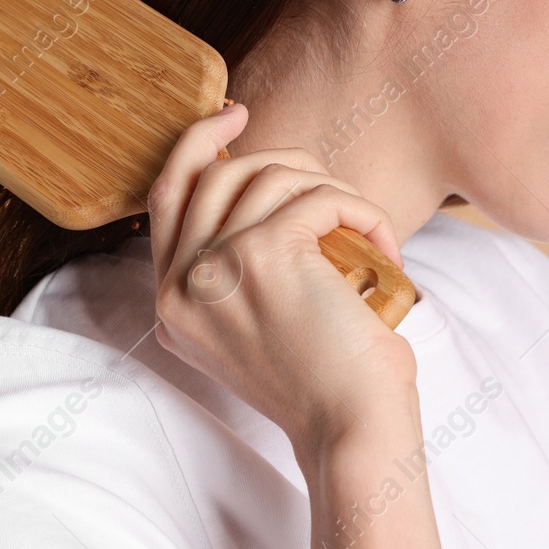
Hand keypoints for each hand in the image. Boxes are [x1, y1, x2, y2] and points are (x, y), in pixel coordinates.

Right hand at [145, 102, 418, 461]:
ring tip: (366, 234)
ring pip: (273, 177)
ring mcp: (215, 267)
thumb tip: (259, 184)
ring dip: (333, 193)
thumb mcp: (257, 325)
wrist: (354, 432)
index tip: (233, 116)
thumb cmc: (326, 382)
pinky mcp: (264, 255)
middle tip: (328, 181)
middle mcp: (180, 286)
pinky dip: (360, 211)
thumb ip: (236, 269)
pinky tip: (383, 246)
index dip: (197, 145)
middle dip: (283, 162)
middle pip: (217, 174)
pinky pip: (319, 198)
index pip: (166, 198)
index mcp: (171, 305)